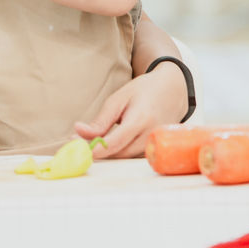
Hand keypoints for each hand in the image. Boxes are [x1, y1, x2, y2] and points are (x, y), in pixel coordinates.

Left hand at [73, 63, 189, 158]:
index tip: (77, 148)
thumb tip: (78, 132)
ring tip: (90, 140)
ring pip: (125, 157)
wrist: (172, 90)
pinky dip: (118, 151)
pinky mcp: (156, 149)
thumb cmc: (143, 91)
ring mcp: (156, 145)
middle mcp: (150, 136)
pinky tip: (107, 142)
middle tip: (76, 142)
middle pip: (119, 153)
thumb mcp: (119, 99)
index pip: (116, 142)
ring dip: (107, 152)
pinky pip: (132, 155)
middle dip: (97, 151)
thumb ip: (101, 120)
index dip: (96, 148)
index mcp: (141, 120)